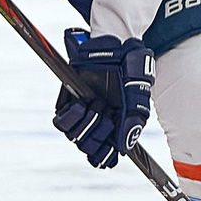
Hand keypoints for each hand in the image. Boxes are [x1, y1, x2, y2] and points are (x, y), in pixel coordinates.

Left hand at [53, 29, 151, 168]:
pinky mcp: (67, 101)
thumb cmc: (128, 64)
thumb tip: (123, 147)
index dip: (105, 157)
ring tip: (99, 105)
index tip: (110, 155)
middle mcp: (98, 121)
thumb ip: (135, 119)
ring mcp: (81, 112)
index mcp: (116, 124)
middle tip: (108, 117)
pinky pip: (61, 122)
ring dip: (88, 125)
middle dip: (99, 137)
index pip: (105, 155)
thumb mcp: (139, 90)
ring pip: (75, 138)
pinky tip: (82, 104)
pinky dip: (71, 117)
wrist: (111, 42)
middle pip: (89, 148)